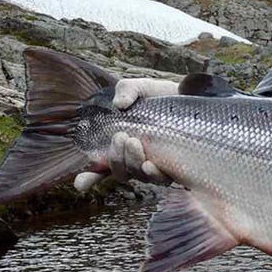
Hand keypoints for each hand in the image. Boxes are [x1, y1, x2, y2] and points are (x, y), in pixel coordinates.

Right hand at [74, 77, 178, 192]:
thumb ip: (126, 90)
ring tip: (136, 143)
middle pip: (119, 172)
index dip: (89, 179)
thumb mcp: (140, 88)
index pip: (101, 169)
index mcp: (121, 147)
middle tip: (122, 137)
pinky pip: (161, 180)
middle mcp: (135, 160)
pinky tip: (151, 164)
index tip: (80, 184)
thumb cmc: (160, 96)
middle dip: (116, 158)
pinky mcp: (175, 168)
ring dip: (132, 163)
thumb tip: (119, 104)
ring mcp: (155, 166)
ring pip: (138, 176)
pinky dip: (153, 174)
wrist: (191, 98)